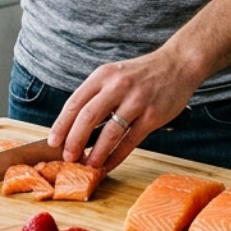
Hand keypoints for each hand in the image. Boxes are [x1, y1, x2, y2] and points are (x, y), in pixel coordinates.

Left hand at [47, 48, 199, 173]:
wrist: (178, 64)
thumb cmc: (141, 74)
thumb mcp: (114, 75)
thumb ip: (96, 96)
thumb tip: (74, 126)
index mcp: (103, 76)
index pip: (75, 102)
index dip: (62, 124)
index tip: (53, 141)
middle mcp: (118, 86)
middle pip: (88, 117)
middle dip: (74, 140)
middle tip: (67, 157)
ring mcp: (136, 101)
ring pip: (110, 132)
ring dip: (96, 152)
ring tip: (88, 165)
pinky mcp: (153, 115)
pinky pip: (130, 140)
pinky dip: (117, 156)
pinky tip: (109, 164)